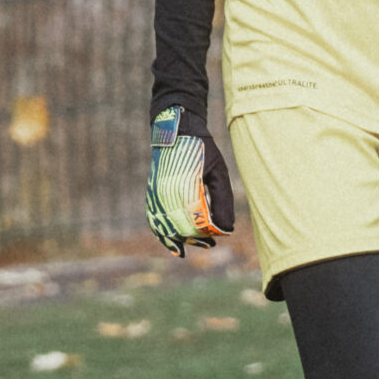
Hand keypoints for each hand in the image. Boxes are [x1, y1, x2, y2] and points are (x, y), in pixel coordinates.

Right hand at [146, 106, 233, 254]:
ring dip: (181, 240)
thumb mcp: (218, 173)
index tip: (220, 235)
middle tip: (211, 243)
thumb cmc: (202, 150)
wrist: (176, 131)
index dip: (208, 232)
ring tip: (197, 246)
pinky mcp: (152, 195)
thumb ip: (223, 201)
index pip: (197, 222)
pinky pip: (154, 221)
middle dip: (197, 238)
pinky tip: (174, 246)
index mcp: (186, 187)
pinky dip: (163, 236)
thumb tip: (227, 229)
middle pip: (182, 229)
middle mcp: (168, 194)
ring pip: (167, 229)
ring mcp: (157, 195)